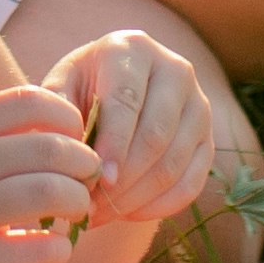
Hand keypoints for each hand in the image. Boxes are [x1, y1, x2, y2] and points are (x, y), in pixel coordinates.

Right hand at [0, 75, 104, 262]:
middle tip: (90, 180)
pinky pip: (33, 250)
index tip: (75, 138)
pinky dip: (58, 250)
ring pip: (47, 193)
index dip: (65, 116)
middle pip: (47, 147)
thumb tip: (46, 137)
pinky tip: (54, 252)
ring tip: (78, 213)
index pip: (26, 100)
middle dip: (84, 163)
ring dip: (78, 203)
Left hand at [33, 10, 252, 262]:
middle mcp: (175, 70)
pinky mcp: (208, 139)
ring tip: (102, 213)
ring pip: (173, 162)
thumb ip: (55, 114)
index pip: (127, 101)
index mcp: (132, 49)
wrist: (114, 92)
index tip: (98, 179)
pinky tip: (129, 213)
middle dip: (124, 178)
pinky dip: (160, 206)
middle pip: (156, 135)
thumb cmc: (80, 90)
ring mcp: (198, 105)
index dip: (113, 144)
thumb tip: (63, 152)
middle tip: (92, 206)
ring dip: (137, 197)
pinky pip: (191, 182)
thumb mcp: (60, 89)